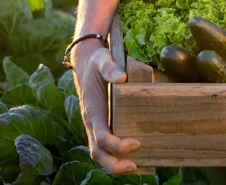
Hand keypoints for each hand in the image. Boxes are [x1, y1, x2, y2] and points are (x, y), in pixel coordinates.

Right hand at [73, 44, 140, 173]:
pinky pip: (107, 146)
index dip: (116, 146)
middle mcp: (93, 122)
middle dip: (114, 165)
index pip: (100, 137)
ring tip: (138, 167)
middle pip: (98, 153)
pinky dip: (118, 156)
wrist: (87, 62)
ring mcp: (96, 125)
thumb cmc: (97, 62)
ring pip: (101, 153)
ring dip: (116, 164)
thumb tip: (121, 78)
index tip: (135, 143)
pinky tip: (137, 157)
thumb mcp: (102, 59)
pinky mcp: (102, 125)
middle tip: (135, 167)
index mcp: (93, 110)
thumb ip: (110, 67)